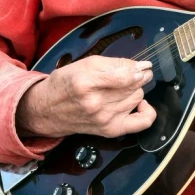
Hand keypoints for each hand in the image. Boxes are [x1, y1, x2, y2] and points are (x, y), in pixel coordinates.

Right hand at [16, 56, 156, 138]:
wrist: (47, 110)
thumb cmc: (66, 83)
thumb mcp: (86, 64)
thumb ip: (115, 63)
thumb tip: (142, 66)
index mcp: (86, 83)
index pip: (125, 77)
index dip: (138, 70)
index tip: (143, 66)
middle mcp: (95, 104)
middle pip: (134, 87)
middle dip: (137, 77)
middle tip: (131, 74)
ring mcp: (103, 119)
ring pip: (137, 98)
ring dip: (135, 90)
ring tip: (123, 88)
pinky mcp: (109, 130)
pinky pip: (142, 122)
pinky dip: (147, 111)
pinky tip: (140, 103)